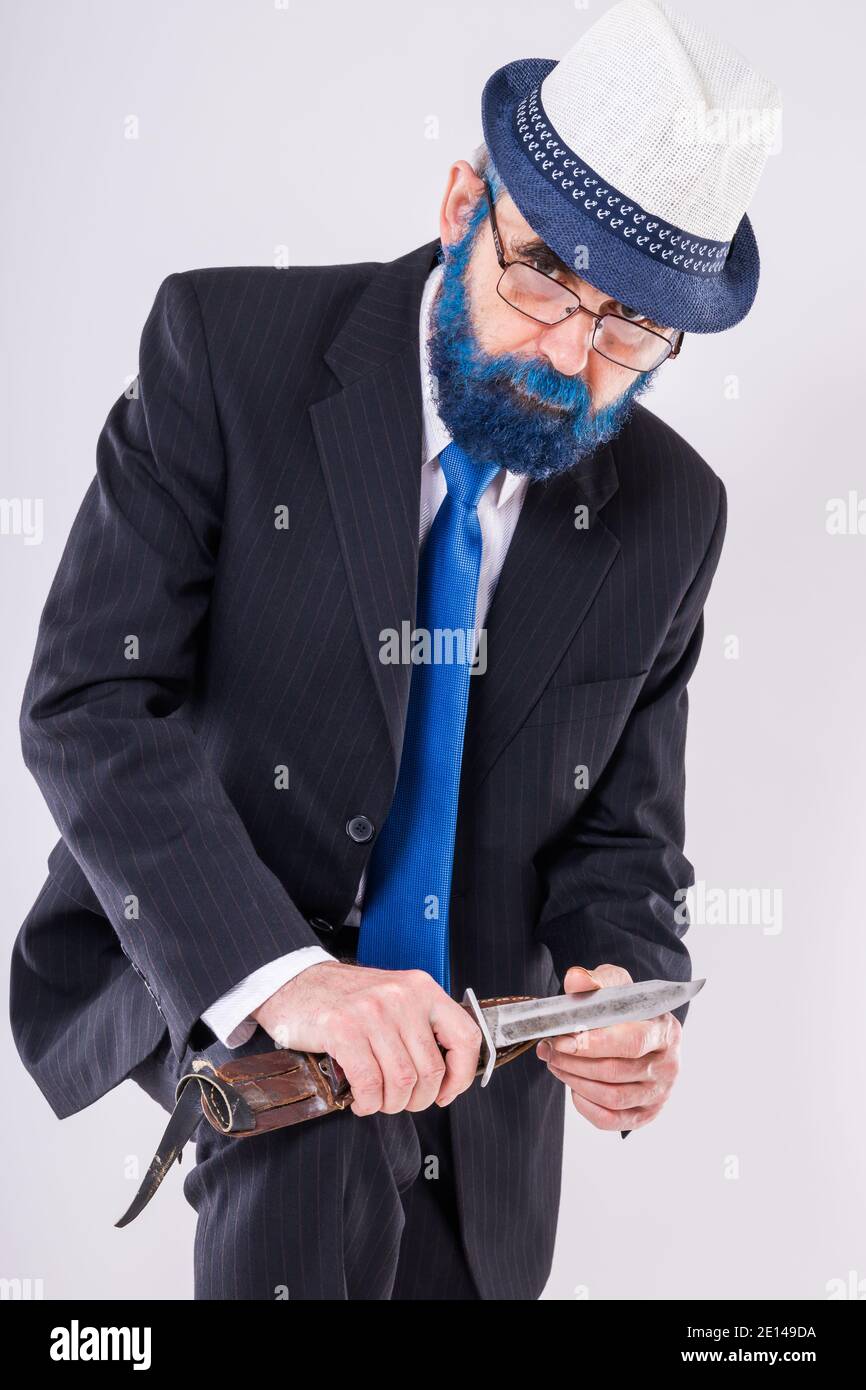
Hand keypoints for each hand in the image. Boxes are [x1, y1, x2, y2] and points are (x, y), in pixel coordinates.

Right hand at [252, 960, 480, 1116]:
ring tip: (378, 1101)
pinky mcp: (343, 1029)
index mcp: (422, 988)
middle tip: (401, 1101)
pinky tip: (361, 1101)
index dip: (462, 1075)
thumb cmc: (346, 997)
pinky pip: (370, 1084)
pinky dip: (368, 1103)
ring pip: (402, 1082)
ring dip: (391, 1104)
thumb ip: (420, 1025)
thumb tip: (447, 1074)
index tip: (447, 1092)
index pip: (466, 1037)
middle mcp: (402, 997)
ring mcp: (372, 1012)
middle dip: (418, 1099)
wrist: (295, 981)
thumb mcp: (394, 997)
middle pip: (430, 1070)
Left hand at [536, 964, 681, 1131]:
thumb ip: (594, 981)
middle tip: (550, 1048)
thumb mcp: (614, 987)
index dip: (594, 1044)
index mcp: (665, 1031)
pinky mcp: (645, 1114)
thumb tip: (575, 980)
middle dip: (575, 1062)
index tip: (563, 1039)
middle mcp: (669, 1065)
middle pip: (617, 1071)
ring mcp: (659, 1094)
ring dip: (575, 1081)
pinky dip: (585, 1105)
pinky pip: (611, 1120)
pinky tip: (572, 1086)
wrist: (638, 1030)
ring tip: (555, 1062)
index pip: (632, 1042)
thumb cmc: (625, 1008)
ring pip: (612, 1097)